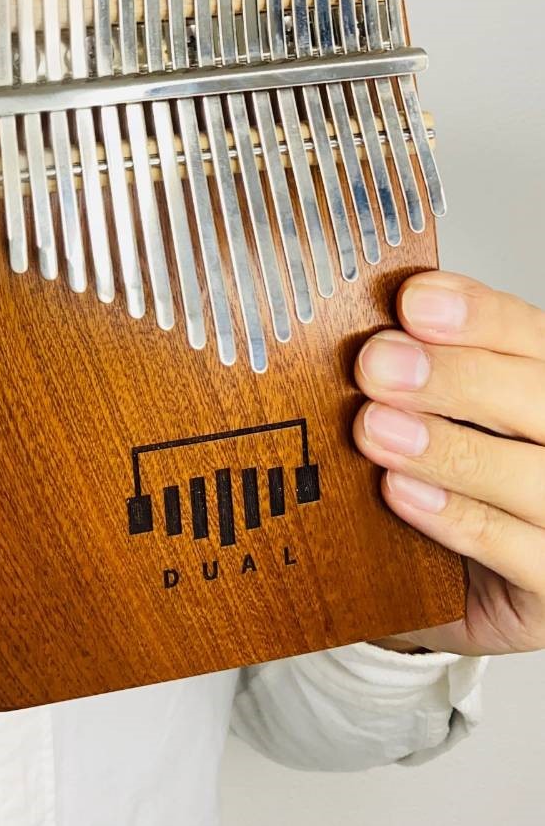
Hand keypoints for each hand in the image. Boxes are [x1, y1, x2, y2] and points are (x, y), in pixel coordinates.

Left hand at [353, 270, 544, 657]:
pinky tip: (399, 490)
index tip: (411, 303)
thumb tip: (363, 331)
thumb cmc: (457, 486)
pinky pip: (513, 548)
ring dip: (445, 448)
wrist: (471, 588)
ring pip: (529, 475)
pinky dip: (453, 515)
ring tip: (374, 428)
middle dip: (452, 376)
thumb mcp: (443, 416)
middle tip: (375, 366)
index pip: (529, 335)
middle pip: (536, 396)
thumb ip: (420, 370)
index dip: (476, 314)